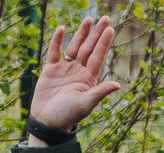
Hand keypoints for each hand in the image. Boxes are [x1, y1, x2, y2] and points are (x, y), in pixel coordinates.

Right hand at [28, 20, 120, 134]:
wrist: (46, 123)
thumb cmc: (67, 116)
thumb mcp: (85, 105)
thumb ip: (100, 92)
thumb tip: (117, 85)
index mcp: (87, 79)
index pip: (97, 57)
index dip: (103, 43)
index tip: (110, 29)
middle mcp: (78, 72)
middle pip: (89, 48)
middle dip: (96, 33)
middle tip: (105, 18)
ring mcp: (64, 70)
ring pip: (74, 47)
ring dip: (81, 34)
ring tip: (88, 19)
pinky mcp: (50, 71)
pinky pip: (54, 52)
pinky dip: (57, 41)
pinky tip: (61, 29)